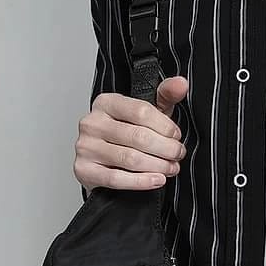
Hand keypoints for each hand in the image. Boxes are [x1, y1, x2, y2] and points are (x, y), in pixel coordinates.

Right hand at [74, 76, 188, 194]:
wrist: (102, 161)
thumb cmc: (125, 133)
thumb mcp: (146, 111)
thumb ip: (165, 95)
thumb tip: (181, 83)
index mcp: (106, 102)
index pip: (141, 111)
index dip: (165, 126)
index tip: (176, 135)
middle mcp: (92, 122)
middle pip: (137, 136)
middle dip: (165, 148)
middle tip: (177, 154)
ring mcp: (85, 146)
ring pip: (129, 158)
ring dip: (157, 165)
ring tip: (170, 168)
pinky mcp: (84, 170)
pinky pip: (116, 178)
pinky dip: (141, 182)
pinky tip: (156, 180)